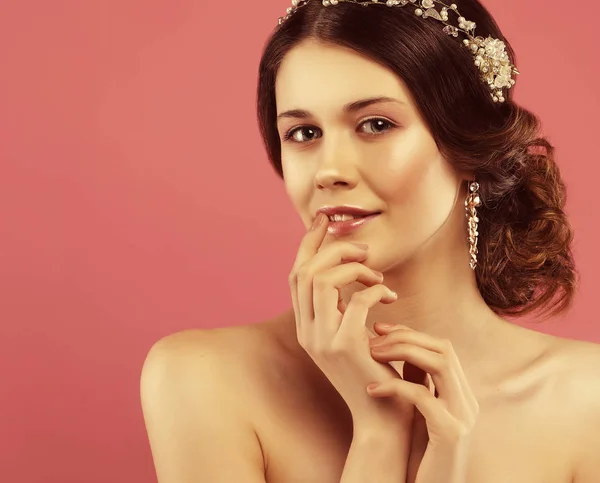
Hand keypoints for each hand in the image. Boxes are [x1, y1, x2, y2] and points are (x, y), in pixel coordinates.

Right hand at [288, 213, 411, 423]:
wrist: (380, 416)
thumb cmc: (372, 371)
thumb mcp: (349, 334)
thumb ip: (340, 306)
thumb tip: (346, 268)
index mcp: (305, 327)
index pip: (296, 275)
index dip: (307, 244)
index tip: (323, 221)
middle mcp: (306, 332)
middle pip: (305, 271)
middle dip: (333, 250)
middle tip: (364, 250)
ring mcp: (321, 340)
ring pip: (322, 280)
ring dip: (353, 268)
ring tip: (377, 275)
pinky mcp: (344, 346)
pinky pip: (356, 300)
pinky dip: (374, 290)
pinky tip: (389, 298)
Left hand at [366, 324, 478, 482]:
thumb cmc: (421, 455)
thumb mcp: (419, 412)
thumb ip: (416, 383)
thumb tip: (391, 348)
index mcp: (460, 393)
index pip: (441, 347)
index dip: (410, 332)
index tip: (380, 328)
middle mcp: (467, 400)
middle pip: (443, 348)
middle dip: (405, 336)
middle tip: (373, 339)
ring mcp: (462, 416)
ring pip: (439, 363)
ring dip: (402, 351)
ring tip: (372, 354)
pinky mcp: (450, 434)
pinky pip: (423, 397)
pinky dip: (395, 386)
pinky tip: (371, 389)